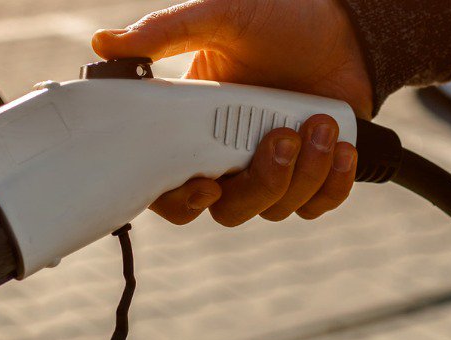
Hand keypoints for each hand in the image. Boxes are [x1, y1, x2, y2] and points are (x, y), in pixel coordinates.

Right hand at [92, 0, 371, 225]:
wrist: (346, 27)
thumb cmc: (278, 18)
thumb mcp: (219, 16)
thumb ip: (166, 32)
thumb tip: (105, 44)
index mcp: (195, 125)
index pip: (171, 185)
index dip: (182, 200)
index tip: (207, 184)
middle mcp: (230, 155)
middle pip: (228, 209)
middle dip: (259, 184)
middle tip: (283, 139)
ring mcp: (273, 167)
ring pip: (274, 208)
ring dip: (302, 174)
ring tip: (319, 124)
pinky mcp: (314, 173)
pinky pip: (317, 203)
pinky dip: (331, 184)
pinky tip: (339, 146)